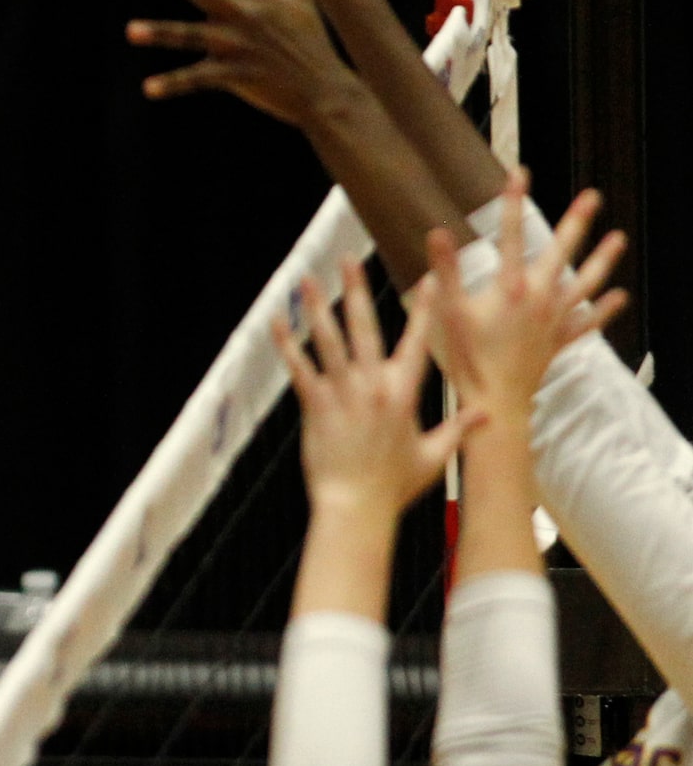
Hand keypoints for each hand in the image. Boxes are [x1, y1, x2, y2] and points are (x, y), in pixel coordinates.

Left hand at [129, 0, 354, 126]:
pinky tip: (148, 88)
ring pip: (191, 36)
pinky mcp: (235, 76)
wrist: (324, 88)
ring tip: (130, 31)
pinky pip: (198, 80)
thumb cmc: (308, 39)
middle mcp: (241, 14)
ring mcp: (236, 46)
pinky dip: (174, 84)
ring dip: (160, 33)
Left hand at [276, 259, 477, 517]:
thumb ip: (459, 428)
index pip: (421, 341)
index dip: (426, 308)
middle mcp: (374, 385)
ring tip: (308, 279)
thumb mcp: (434, 455)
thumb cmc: (395, 485)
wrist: (356, 506)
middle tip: (350, 258)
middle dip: (358, 290)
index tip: (429, 278)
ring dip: (317, 308)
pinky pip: (299, 368)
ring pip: (328, 341)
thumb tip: (489, 413)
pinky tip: (277, 322)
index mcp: (405, 392)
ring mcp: (342, 393)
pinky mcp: (315, 405)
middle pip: (365, 327)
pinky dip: (287, 345)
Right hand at [423, 170, 628, 418]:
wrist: (496, 400)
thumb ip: (444, 270)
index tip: (520, 175)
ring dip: (602, 260)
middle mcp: (539, 298)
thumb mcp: (448, 311)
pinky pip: (588, 322)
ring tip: (618, 240)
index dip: (514, 202)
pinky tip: (618, 297)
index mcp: (510, 287)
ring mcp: (554, 319)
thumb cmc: (469, 358)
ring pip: (584, 283)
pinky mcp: (559, 339)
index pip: (513, 234)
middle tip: (592, 197)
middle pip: (561, 252)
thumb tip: (436, 233)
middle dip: (577, 222)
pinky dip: (604, 310)